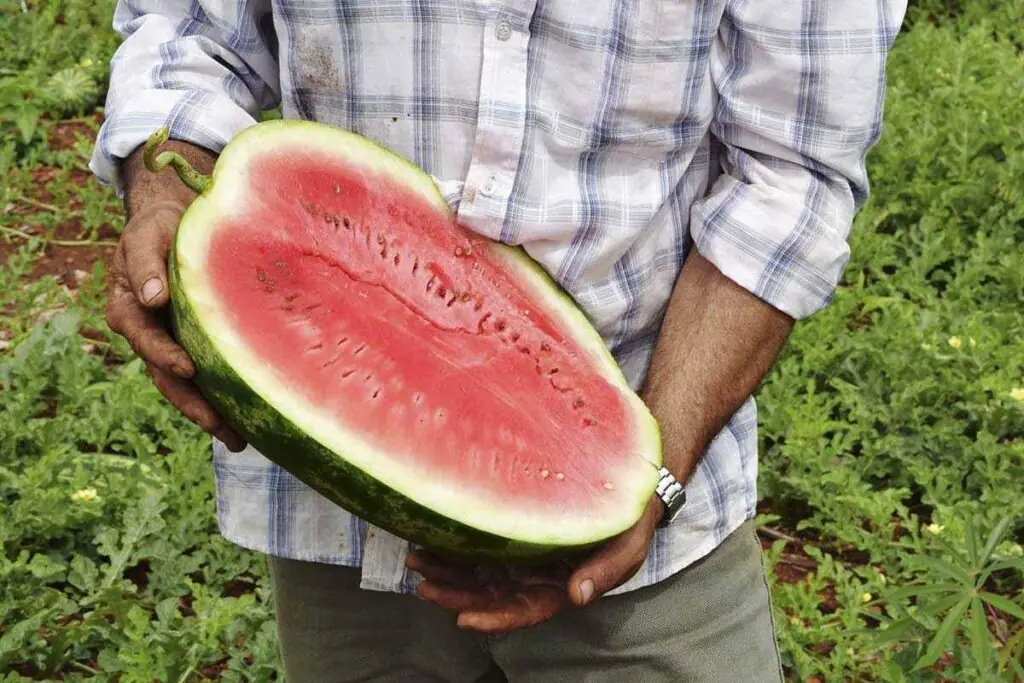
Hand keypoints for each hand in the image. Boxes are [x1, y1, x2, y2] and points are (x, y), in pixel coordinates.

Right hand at [105, 197, 245, 450]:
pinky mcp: (198, 345)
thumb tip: (152, 297)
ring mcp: (174, 343)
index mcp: (129, 310)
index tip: (188, 368)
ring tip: (240, 440)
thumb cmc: (157, 226)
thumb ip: (144, 265)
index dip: (164, 355)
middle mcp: (150, 334)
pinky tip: (253, 417)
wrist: (171, 220)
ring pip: (190, 386)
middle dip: (193, 405)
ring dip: (213, 413)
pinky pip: (210, 376)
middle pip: (168, 377)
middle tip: (220, 428)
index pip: (145, 339)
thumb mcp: (145, 237)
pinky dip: (227, 397)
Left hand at [406, 496, 663, 633]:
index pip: (524, 612)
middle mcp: (533, 577)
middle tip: (424, 584)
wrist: (625, 484)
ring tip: (416, 559)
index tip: (465, 619)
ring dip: (446, 570)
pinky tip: (430, 533)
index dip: (495, 619)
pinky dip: (454, 542)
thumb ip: (607, 571)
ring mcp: (520, 555)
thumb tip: (578, 596)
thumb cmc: (630, 522)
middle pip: (490, 596)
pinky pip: (477, 543)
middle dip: (455, 595)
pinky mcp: (511, 531)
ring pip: (477, 571)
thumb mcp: (629, 546)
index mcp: (560, 588)